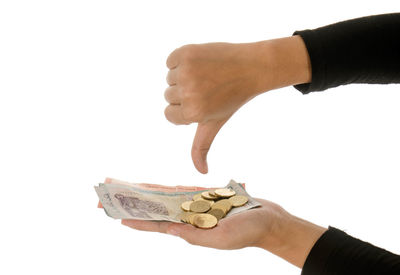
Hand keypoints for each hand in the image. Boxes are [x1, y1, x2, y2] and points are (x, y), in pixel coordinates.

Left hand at [121, 199, 325, 267]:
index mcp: (190, 230)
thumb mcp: (222, 238)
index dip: (136, 219)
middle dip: (131, 202)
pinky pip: (181, 191)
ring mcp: (196, 206)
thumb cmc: (248, 232)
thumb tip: (170, 229)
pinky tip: (152, 188)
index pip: (156, 224)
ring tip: (124, 188)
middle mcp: (188, 218)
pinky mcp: (205, 197)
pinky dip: (165, 190)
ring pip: (163, 199)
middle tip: (108, 197)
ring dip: (143, 193)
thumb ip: (196, 234)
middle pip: (154, 209)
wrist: (268, 221)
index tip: (116, 215)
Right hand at [164, 36, 310, 172]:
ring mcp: (186, 72)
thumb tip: (202, 172)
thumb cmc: (233, 98)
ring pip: (170, 78)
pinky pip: (170, 61)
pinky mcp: (185, 53)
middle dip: (185, 92)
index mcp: (192, 113)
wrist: (252, 67)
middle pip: (169, 96)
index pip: (170, 114)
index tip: (203, 102)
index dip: (185, 108)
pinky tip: (200, 62)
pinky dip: (180, 60)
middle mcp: (187, 93)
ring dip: (183, 76)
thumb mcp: (215, 124)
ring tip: (206, 75)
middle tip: (208, 87)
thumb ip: (201, 147)